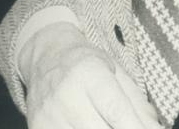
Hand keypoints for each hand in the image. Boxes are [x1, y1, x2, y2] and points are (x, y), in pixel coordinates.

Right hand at [21, 22, 159, 128]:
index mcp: (89, 73)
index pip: (116, 111)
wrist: (46, 57)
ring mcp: (49, 114)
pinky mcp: (38, 127)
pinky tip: (88, 125)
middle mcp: (65, 94)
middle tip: (125, 124)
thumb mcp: (118, 74)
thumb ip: (139, 107)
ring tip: (105, 122)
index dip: (134, 128)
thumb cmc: (88, 66)